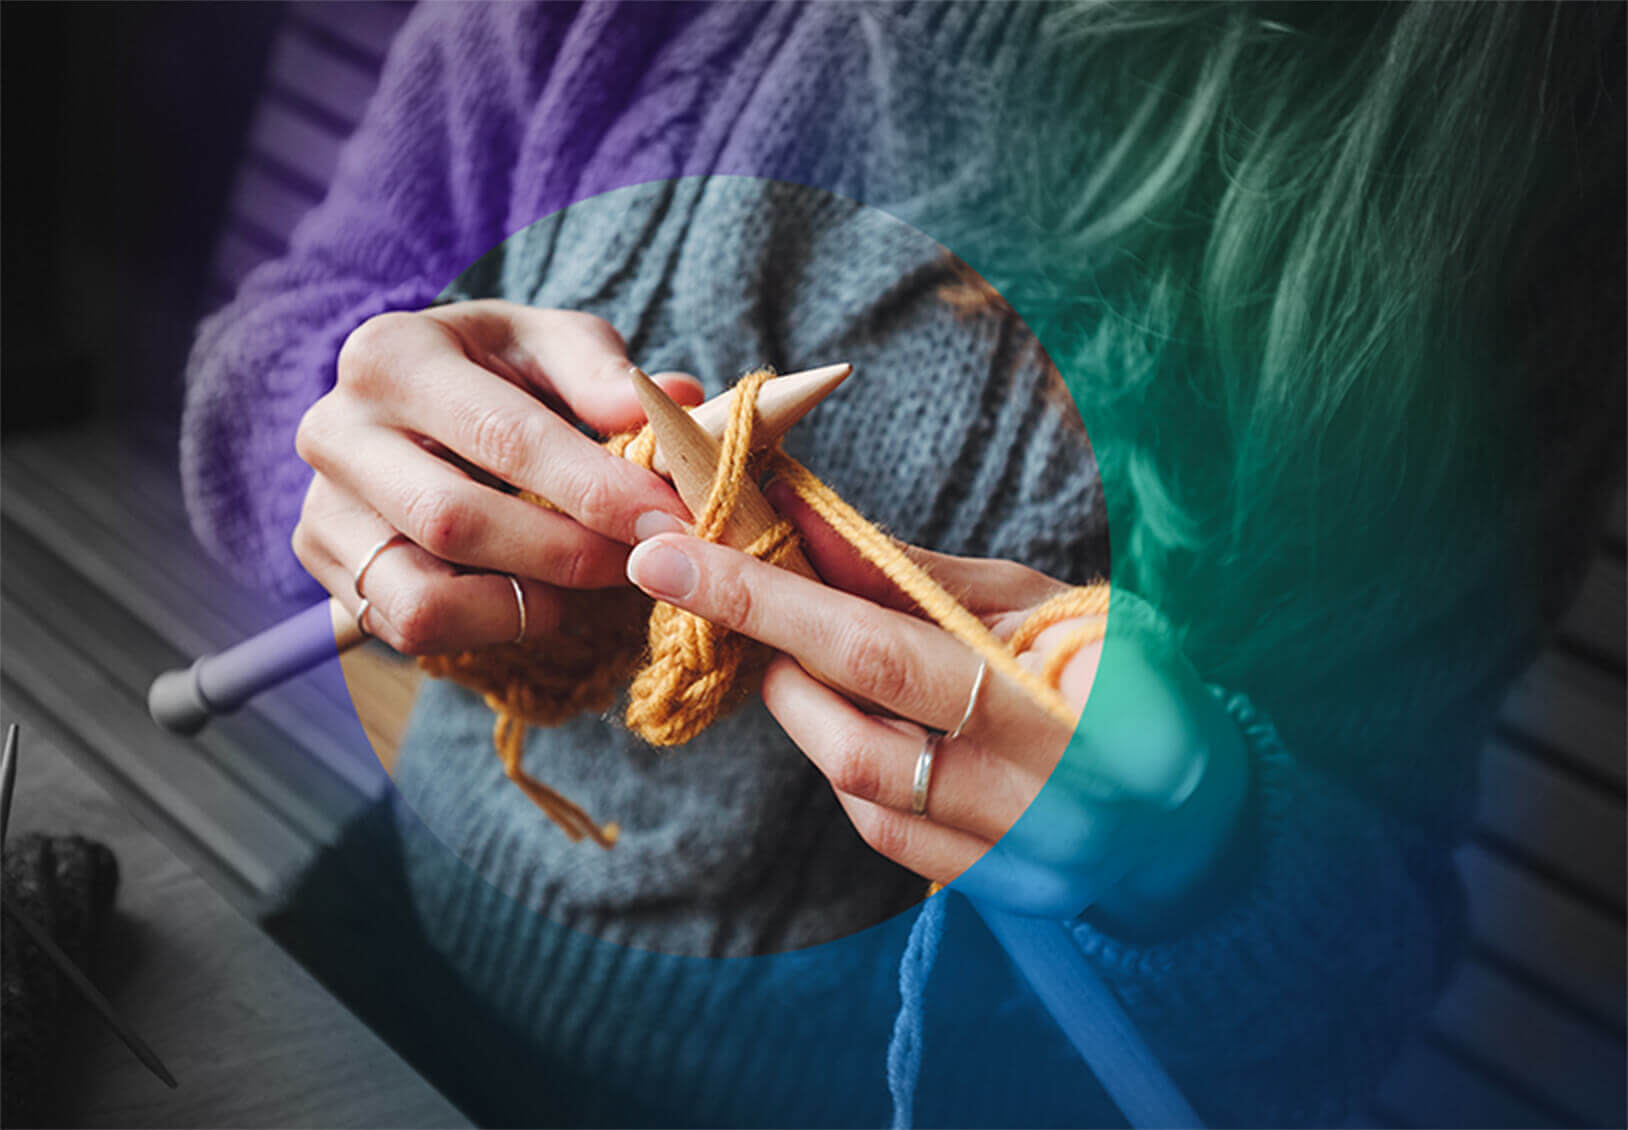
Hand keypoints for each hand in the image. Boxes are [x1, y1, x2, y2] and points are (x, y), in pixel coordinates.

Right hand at [293, 300, 700, 653]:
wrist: (421, 408)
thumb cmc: (501, 372)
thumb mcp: (552, 348)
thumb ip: (605, 375)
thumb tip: (674, 405)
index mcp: (393, 353)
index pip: (505, 435)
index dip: (596, 486)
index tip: (670, 517)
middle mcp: (335, 429)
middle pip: (457, 522)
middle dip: (569, 553)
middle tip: (650, 560)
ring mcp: (319, 506)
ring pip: (423, 597)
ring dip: (527, 604)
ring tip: (591, 581)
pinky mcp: (326, 568)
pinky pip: (409, 628)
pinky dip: (489, 625)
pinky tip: (538, 595)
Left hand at [624, 485, 1249, 925]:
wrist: (1195, 803)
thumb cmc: (1106, 669)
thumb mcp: (1028, 599)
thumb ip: (908, 573)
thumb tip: (793, 517)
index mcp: (1062, 682)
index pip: (885, 642)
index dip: (771, 599)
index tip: (673, 556)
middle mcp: (1042, 779)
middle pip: (861, 719)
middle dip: (755, 638)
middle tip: (680, 579)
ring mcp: (1020, 845)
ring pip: (858, 778)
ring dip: (802, 705)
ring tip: (800, 655)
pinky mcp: (996, 886)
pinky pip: (882, 826)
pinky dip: (848, 763)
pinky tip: (856, 720)